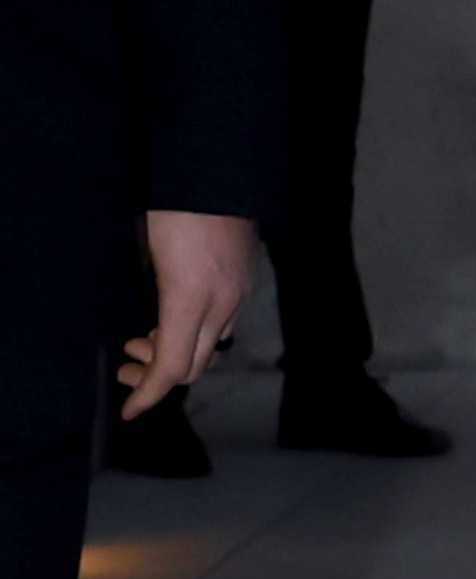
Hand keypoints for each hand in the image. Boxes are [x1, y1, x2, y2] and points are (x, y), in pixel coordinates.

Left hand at [119, 209, 253, 416]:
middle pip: (194, 366)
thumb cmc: (174, 203)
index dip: (148, 393)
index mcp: (190, 298)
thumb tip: (148, 313)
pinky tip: (175, 316)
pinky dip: (194, 333)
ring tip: (144, 338)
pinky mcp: (246, 282)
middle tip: (125, 362)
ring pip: (209, 346)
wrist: (223, 168)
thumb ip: (148, 288)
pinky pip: (222, 324)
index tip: (129, 410)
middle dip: (156, 375)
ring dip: (176, 352)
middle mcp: (222, 305)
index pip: (172, 367)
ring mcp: (239, 295)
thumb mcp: (144, 246)